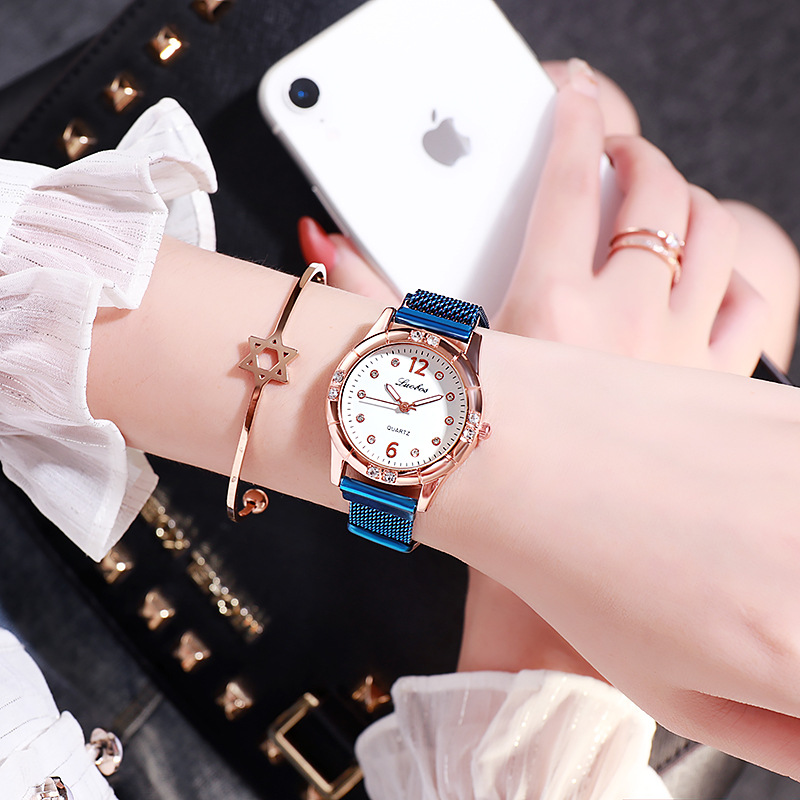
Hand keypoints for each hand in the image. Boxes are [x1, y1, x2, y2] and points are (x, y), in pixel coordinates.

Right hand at [297, 59, 799, 779]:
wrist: (551, 589)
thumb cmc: (484, 494)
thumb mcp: (417, 384)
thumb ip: (368, 302)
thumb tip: (322, 243)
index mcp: (549, 312)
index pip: (570, 183)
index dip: (572, 123)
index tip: (570, 97)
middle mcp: (626, 322)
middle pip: (655, 196)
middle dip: (636, 152)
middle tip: (617, 148)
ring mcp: (682, 354)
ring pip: (717, 236)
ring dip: (692, 199)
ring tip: (666, 195)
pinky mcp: (715, 392)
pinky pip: (756, 304)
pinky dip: (746, 268)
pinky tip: (720, 265)